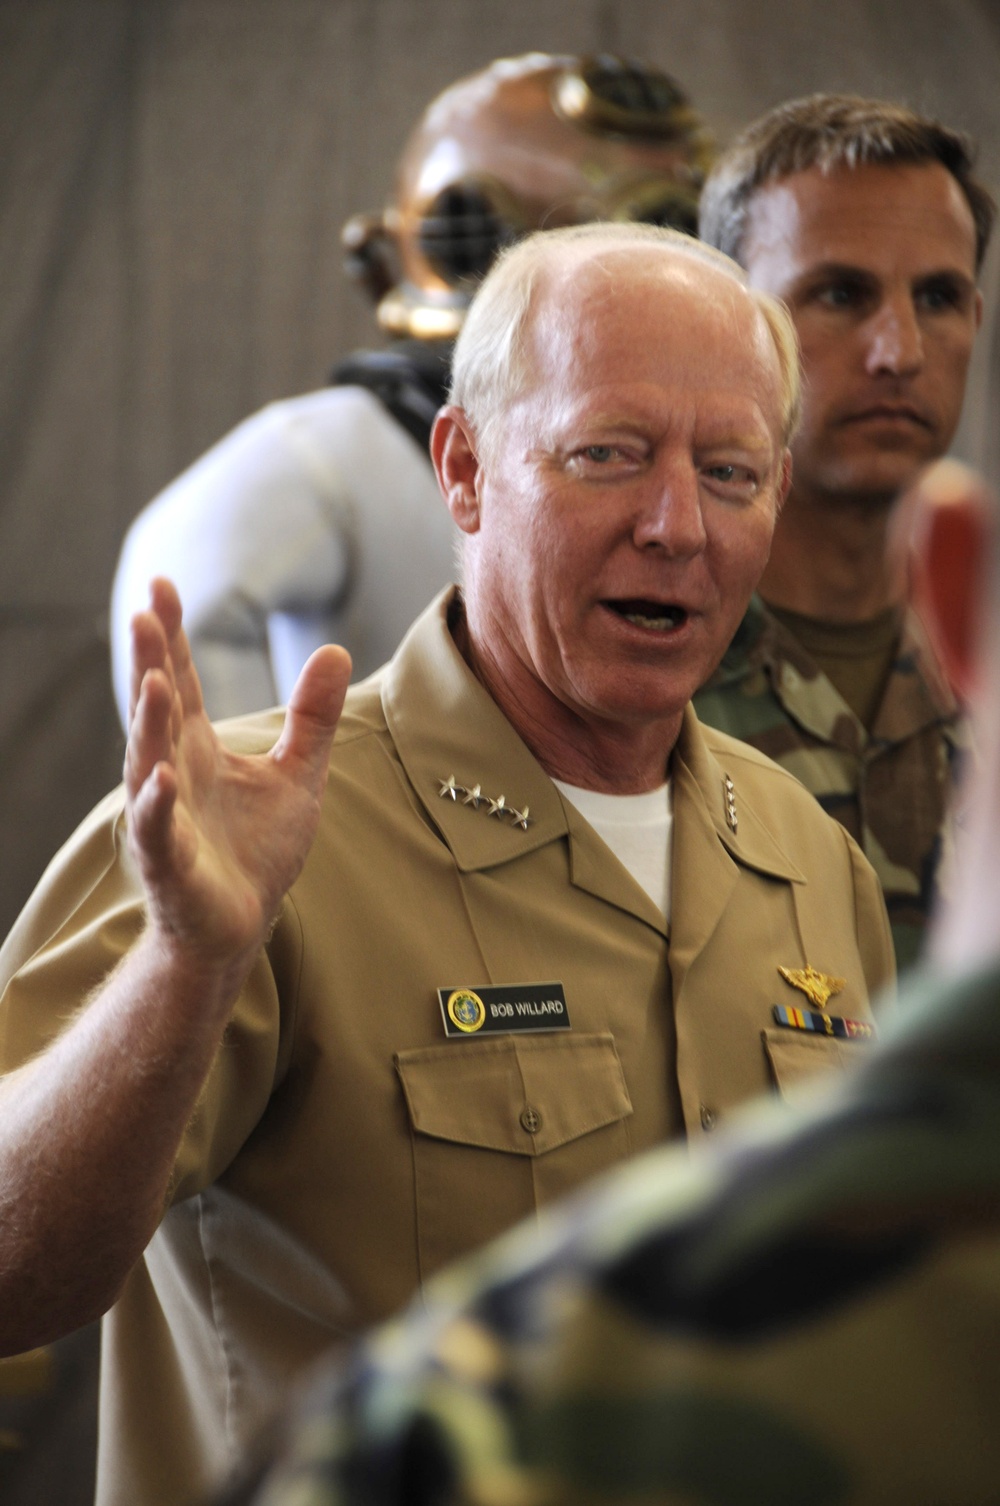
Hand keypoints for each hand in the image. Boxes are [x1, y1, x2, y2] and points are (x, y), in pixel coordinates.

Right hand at [124, 578, 351, 971]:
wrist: (242, 923)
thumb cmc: (258, 849)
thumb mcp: (298, 773)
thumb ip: (311, 716)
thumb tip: (336, 649)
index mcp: (198, 746)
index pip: (182, 680)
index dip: (174, 636)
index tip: (163, 586)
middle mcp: (173, 771)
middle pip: (158, 708)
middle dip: (151, 662)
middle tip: (144, 613)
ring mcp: (168, 815)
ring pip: (149, 760)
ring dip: (149, 722)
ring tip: (154, 680)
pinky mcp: (170, 861)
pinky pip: (159, 829)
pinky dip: (158, 804)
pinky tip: (161, 777)